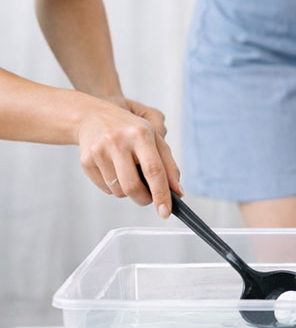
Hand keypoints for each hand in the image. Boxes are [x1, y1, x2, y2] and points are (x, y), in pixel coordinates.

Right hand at [76, 99, 182, 218]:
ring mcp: (99, 152)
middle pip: (133, 187)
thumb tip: (177, 192)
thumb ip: (168, 163)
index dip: (161, 194)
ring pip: (119, 191)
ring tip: (129, 173)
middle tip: (148, 195)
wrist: (92, 115)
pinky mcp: (86, 161)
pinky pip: (106, 189)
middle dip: (144, 198)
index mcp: (140, 134)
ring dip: (129, 192)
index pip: (154, 170)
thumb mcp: (153, 137)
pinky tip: (114, 169)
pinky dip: (115, 187)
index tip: (165, 211)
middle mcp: (118, 141)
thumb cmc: (129, 128)